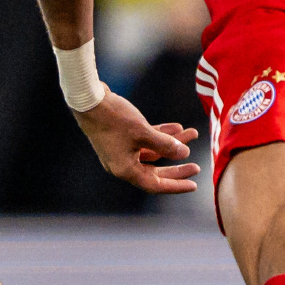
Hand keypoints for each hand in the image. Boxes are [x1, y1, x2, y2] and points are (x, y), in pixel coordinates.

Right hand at [74, 92, 200, 195]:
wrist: (88, 99)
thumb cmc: (113, 118)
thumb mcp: (142, 132)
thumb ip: (165, 144)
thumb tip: (185, 154)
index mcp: (125, 169)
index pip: (155, 184)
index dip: (176, 185)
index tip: (193, 185)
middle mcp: (123, 163)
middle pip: (155, 172)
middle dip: (176, 167)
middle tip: (196, 167)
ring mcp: (121, 150)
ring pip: (153, 152)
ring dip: (171, 144)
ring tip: (191, 134)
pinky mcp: (121, 137)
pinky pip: (145, 140)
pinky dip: (160, 135)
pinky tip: (176, 128)